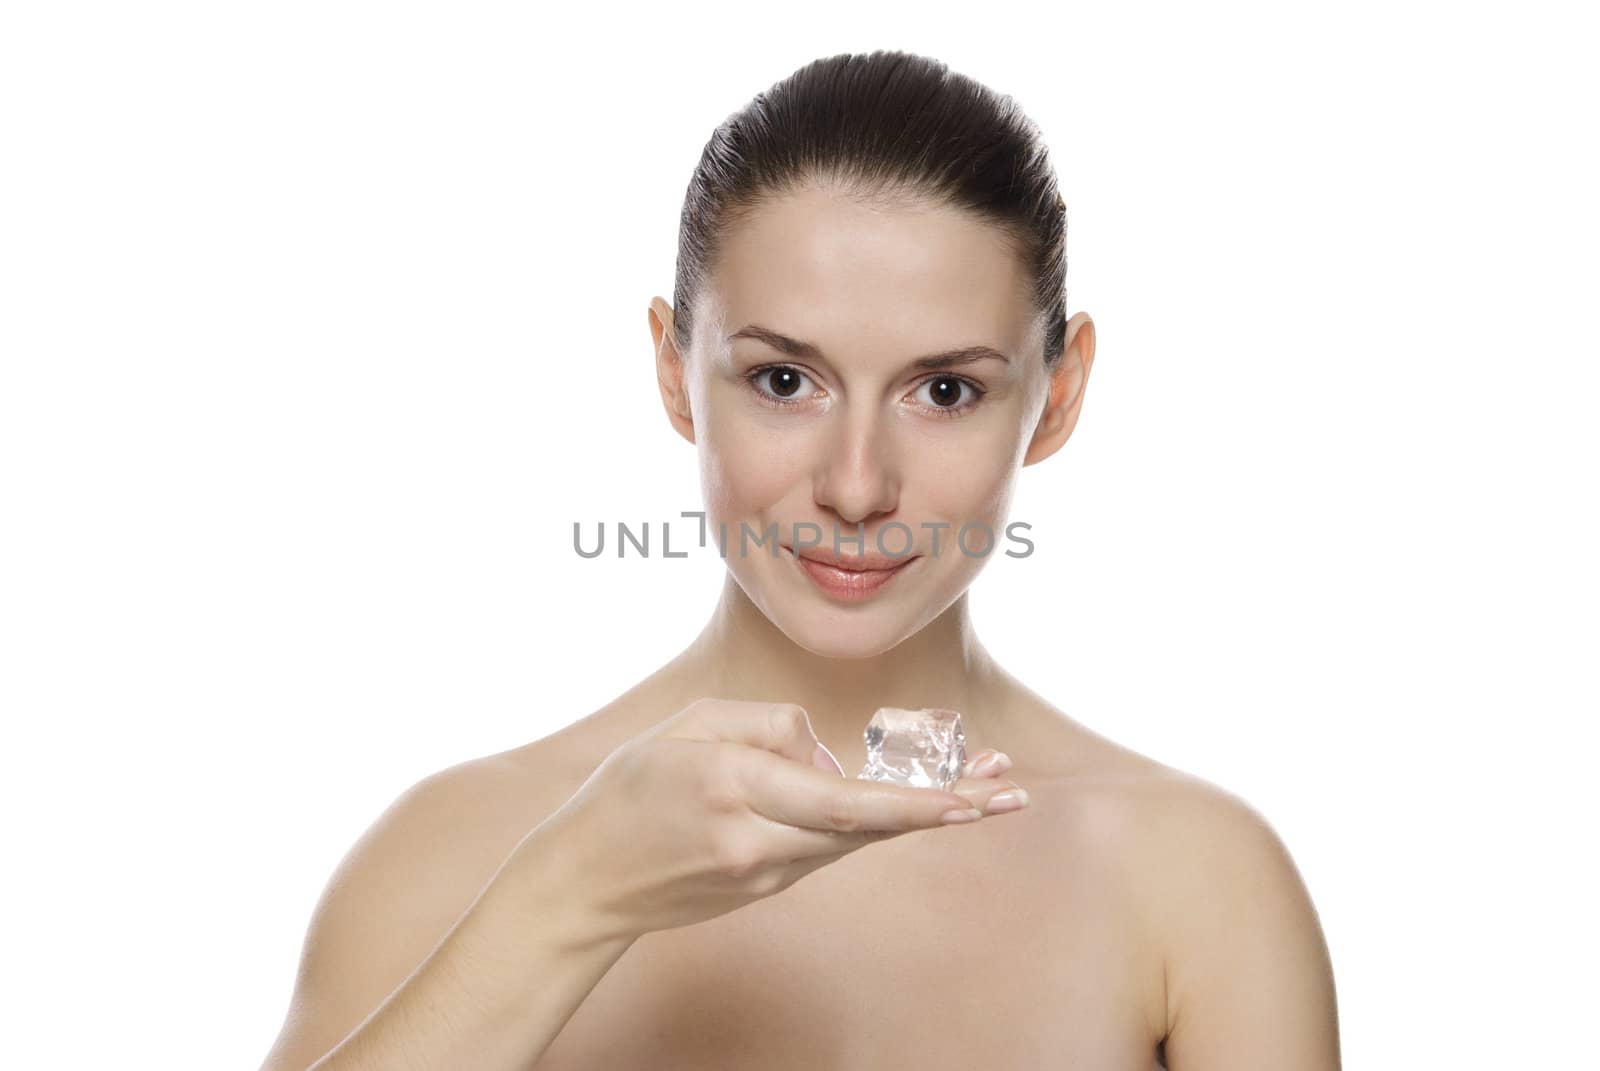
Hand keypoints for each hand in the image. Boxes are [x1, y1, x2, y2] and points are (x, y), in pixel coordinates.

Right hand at [528, 699, 1027, 941]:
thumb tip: (828, 751)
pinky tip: (901, 798)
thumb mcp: (688, 726)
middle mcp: (761, 843)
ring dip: (915, 811)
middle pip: (870, 827)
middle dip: (945, 805)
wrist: (583, 881)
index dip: (914, 803)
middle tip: (1012, 787)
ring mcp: (766, 874)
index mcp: (737, 790)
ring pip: (854, 836)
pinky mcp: (765, 886)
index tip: (971, 798)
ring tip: (980, 783)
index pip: (845, 802)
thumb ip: (766, 726)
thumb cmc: (628, 792)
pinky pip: (826, 844)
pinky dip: (868, 820)